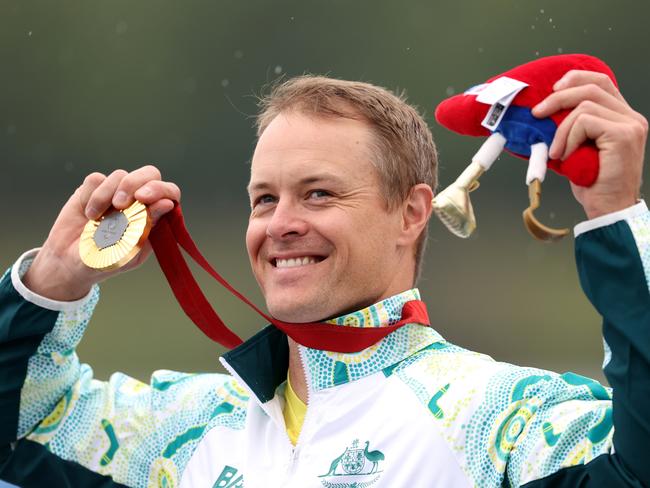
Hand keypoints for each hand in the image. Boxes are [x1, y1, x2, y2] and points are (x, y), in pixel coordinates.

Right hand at [23, 165, 180, 300]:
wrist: (71, 264)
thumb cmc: (106, 261)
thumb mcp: (128, 252)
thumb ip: (147, 227)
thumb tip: (167, 203)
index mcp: (154, 217)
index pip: (170, 193)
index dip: (161, 190)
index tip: (143, 199)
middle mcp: (139, 201)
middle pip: (150, 174)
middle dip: (135, 183)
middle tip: (120, 203)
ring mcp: (117, 192)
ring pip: (121, 175)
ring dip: (106, 197)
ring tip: (96, 219)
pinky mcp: (95, 188)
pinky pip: (96, 179)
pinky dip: (91, 197)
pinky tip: (89, 215)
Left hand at [532, 70, 647, 218]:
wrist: (608, 208)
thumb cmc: (592, 183)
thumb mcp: (578, 148)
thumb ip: (573, 127)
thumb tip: (545, 112)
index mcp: (622, 117)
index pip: (602, 83)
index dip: (575, 79)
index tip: (552, 90)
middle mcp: (631, 117)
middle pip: (594, 86)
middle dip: (559, 97)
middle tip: (537, 113)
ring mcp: (630, 125)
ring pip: (585, 105)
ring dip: (561, 129)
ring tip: (557, 152)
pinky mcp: (623, 135)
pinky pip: (585, 122)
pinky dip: (568, 138)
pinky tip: (565, 156)